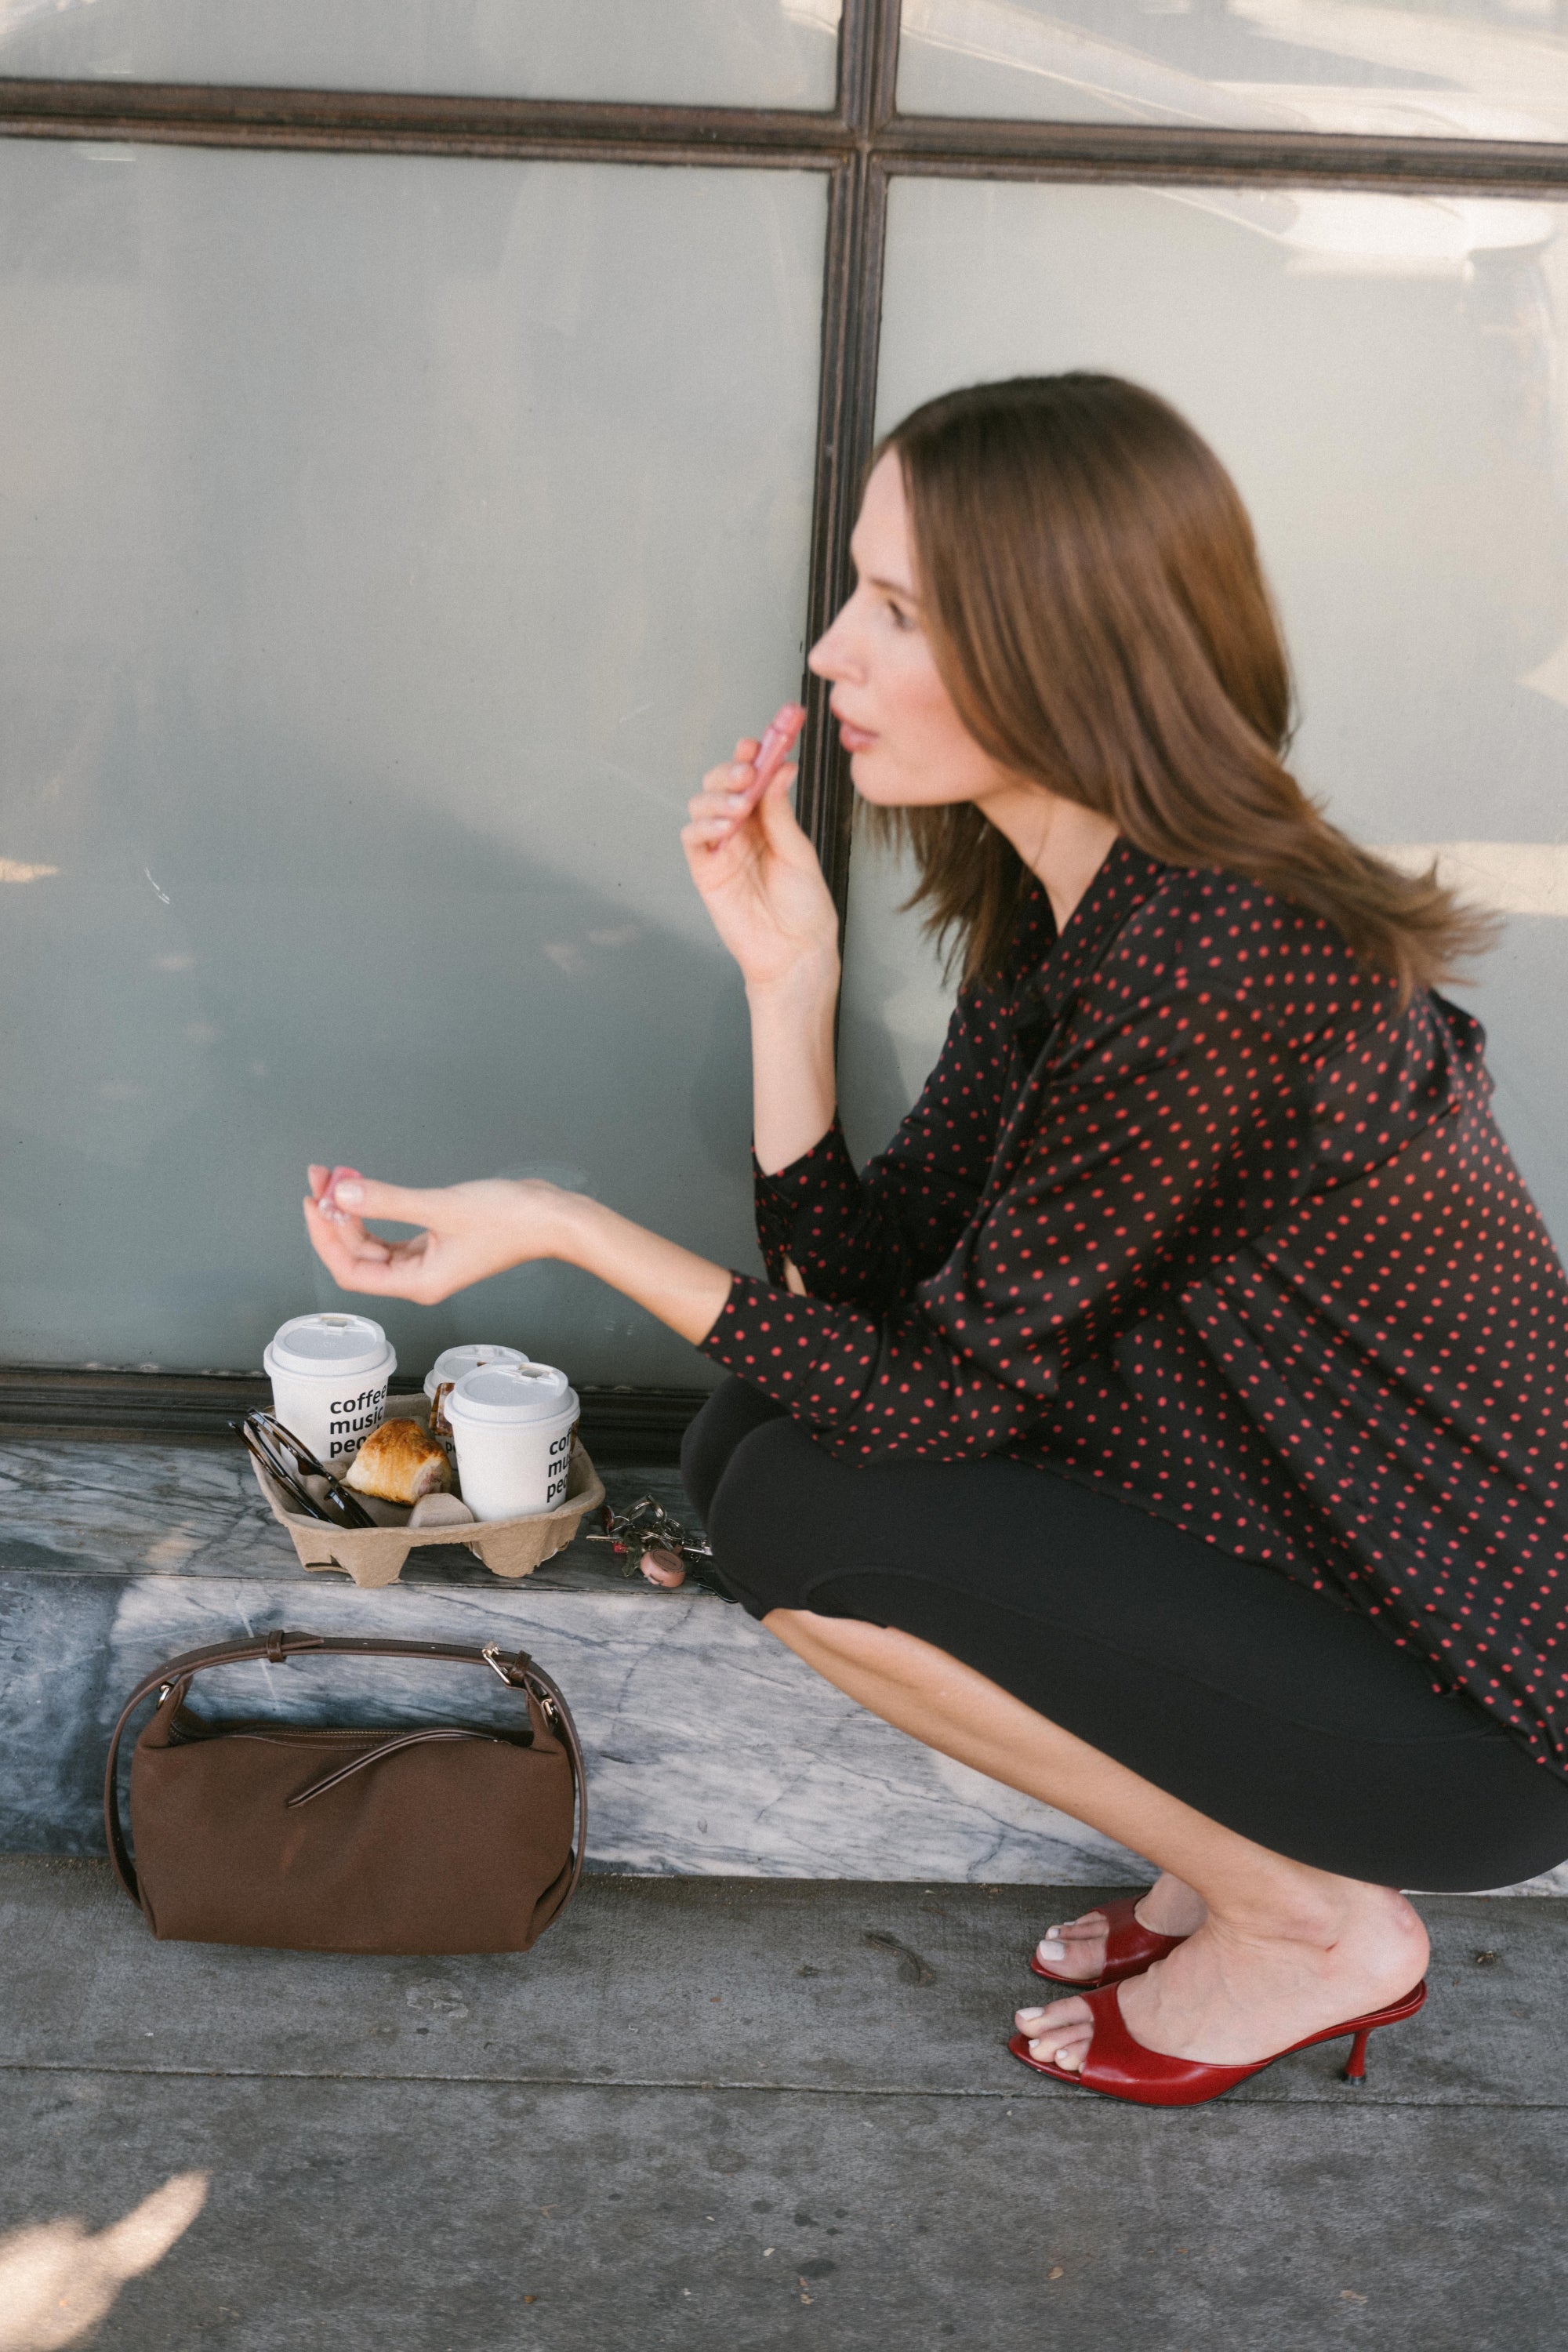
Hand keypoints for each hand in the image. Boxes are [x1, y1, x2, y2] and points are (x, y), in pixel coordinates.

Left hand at [303, 1164, 568, 1304]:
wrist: (550, 1217)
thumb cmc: (509, 1221)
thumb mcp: (441, 1207)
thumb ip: (388, 1201)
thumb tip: (343, 1194)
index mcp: (418, 1282)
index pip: (352, 1270)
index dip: (327, 1238)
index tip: (315, 1203)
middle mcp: (419, 1277)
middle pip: (358, 1255)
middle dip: (336, 1218)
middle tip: (322, 1179)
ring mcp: (427, 1261)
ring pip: (373, 1243)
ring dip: (353, 1213)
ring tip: (337, 1178)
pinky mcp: (436, 1242)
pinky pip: (392, 1232)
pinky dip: (375, 1212)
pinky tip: (364, 1190)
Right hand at [682, 731, 838, 993]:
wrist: (797, 952)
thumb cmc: (805, 908)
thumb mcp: (799, 852)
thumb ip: (781, 813)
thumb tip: (781, 768)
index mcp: (767, 820)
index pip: (753, 777)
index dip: (753, 755)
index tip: (763, 739)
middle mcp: (741, 829)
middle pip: (722, 784)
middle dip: (731, 769)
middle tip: (749, 769)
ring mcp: (721, 849)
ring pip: (702, 804)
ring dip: (719, 795)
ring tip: (741, 803)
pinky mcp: (706, 871)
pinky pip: (693, 838)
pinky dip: (704, 823)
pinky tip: (724, 823)